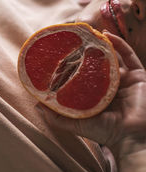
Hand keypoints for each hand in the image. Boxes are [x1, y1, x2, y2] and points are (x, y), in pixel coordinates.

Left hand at [38, 32, 145, 157]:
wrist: (130, 136)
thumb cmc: (103, 132)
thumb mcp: (73, 124)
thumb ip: (55, 116)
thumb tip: (36, 105)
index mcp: (96, 95)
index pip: (83, 76)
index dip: (73, 66)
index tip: (60, 55)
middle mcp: (109, 86)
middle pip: (97, 64)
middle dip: (86, 52)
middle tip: (73, 41)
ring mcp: (124, 79)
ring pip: (112, 57)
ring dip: (101, 45)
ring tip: (87, 35)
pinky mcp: (138, 75)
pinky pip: (128, 55)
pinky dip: (118, 44)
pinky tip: (105, 35)